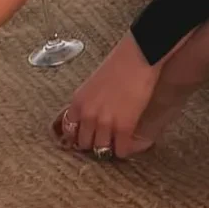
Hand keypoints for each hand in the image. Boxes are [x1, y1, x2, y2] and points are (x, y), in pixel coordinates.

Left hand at [53, 32, 160, 159]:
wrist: (138, 57)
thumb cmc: (119, 65)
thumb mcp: (93, 85)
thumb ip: (88, 103)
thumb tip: (91, 118)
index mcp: (78, 102)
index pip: (69, 131)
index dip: (79, 135)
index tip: (88, 136)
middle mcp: (87, 115)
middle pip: (84, 144)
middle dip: (94, 142)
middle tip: (104, 138)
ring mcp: (104, 123)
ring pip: (101, 150)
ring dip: (109, 147)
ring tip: (117, 141)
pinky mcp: (123, 127)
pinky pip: (120, 150)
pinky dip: (124, 149)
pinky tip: (128, 142)